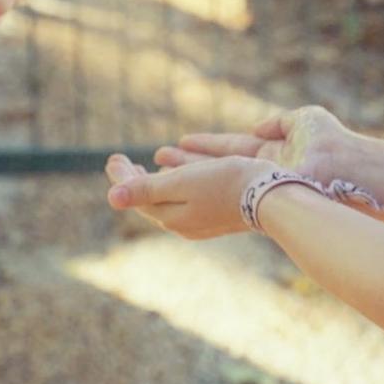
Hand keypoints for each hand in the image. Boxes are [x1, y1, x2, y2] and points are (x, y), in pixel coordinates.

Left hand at [105, 153, 274, 238]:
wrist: (271, 198)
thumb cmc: (227, 184)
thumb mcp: (183, 182)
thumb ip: (147, 189)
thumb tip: (111, 197)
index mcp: (171, 218)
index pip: (136, 198)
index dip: (122, 177)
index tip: (112, 158)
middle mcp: (184, 225)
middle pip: (150, 202)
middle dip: (134, 181)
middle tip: (121, 162)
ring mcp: (201, 223)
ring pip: (168, 202)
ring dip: (153, 183)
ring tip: (144, 168)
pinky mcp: (217, 216)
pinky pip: (185, 202)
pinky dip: (173, 187)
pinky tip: (178, 178)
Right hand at [155, 105, 352, 186]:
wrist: (349, 168)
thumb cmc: (332, 143)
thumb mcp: (303, 120)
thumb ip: (280, 121)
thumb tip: (258, 127)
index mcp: (272, 154)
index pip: (231, 149)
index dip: (206, 146)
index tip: (181, 142)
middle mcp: (260, 172)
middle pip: (216, 165)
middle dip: (186, 162)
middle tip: (157, 159)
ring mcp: (257, 186)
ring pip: (213, 178)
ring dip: (185, 173)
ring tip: (157, 169)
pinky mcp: (256, 196)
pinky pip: (221, 187)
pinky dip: (199, 183)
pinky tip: (180, 181)